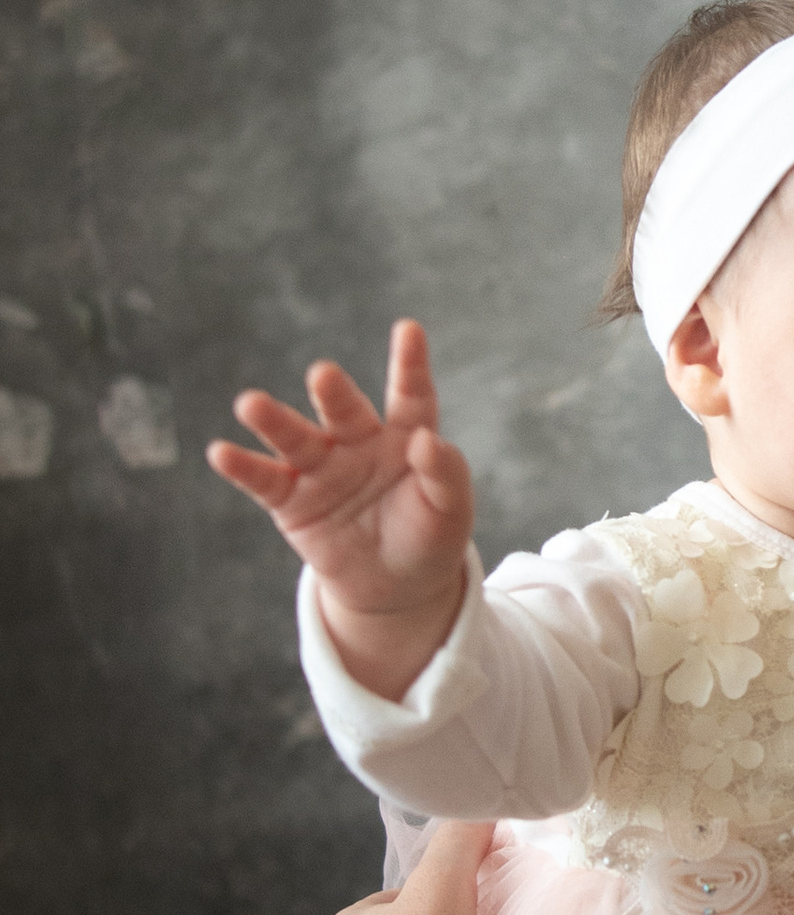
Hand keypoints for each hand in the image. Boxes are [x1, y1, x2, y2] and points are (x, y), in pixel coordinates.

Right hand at [211, 320, 474, 700]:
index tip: (409, 330)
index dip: (409, 365)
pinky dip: (242, 467)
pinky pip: (264, 481)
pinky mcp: (291, 499)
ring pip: (295, 438)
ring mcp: (321, 468)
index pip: (410, 397)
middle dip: (333, 393)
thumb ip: (445, 472)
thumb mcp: (451, 509)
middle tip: (322, 374)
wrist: (395, 584)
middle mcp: (357, 442)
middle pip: (344, 411)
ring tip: (250, 404)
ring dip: (272, 420)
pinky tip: (221, 453)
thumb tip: (426, 441)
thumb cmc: (429, 535)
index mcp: (403, 436)